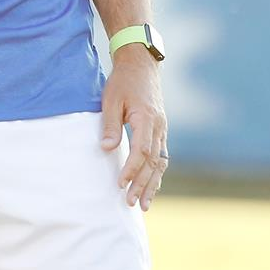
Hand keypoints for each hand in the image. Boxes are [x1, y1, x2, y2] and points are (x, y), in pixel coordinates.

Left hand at [102, 46, 168, 210]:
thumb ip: (110, 125)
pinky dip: (157, 173)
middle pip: (153, 162)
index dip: (132, 169)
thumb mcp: (111, 99)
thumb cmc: (123, 81)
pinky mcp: (161, 130)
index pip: (142, 151)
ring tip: (144, 205)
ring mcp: (162, 129)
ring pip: (161, 163)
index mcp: (146, 119)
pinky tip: (151, 186)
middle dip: (143, 184)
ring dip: (152, 184)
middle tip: (132, 203)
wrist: (141, 64)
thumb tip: (106, 149)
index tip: (121, 184)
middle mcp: (159, 127)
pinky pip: (162, 156)